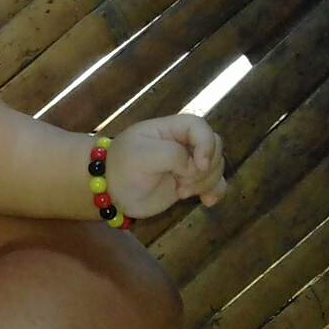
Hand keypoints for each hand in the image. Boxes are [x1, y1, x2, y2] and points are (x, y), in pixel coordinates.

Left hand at [106, 115, 226, 218]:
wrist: (111, 191)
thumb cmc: (122, 167)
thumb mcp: (143, 155)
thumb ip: (173, 155)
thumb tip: (194, 169)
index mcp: (170, 129)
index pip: (200, 127)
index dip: (206, 145)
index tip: (199, 165)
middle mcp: (183, 143)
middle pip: (214, 147)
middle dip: (205, 168)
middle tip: (182, 183)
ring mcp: (188, 163)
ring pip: (216, 167)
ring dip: (205, 182)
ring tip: (181, 192)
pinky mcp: (189, 182)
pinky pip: (215, 183)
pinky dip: (215, 191)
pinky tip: (207, 202)